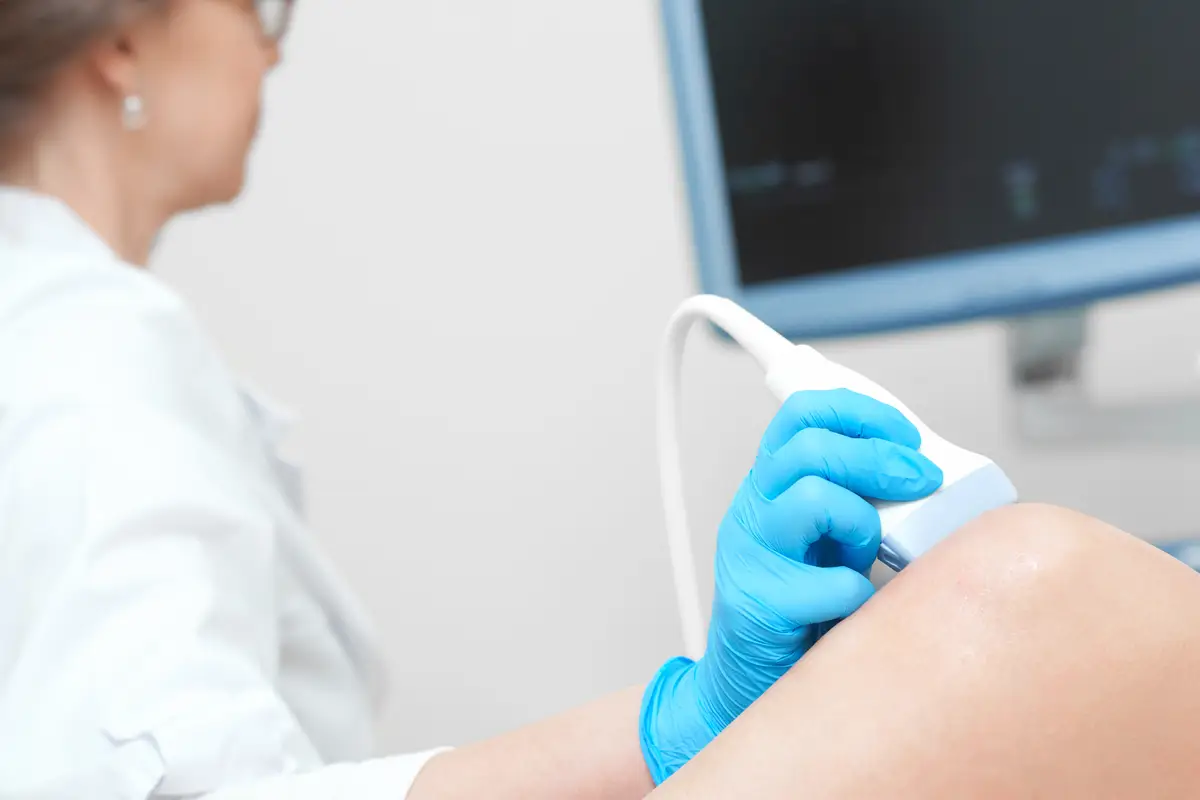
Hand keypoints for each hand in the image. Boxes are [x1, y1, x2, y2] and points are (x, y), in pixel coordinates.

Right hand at [639, 389, 943, 783]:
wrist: (746, 684)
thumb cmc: (800, 610)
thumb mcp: (830, 540)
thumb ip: (860, 501)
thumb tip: (927, 477)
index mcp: (771, 484)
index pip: (802, 413)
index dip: (859, 412)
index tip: (906, 435)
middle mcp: (753, 508)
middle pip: (812, 447)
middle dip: (880, 458)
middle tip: (921, 480)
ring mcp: (749, 553)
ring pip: (815, 498)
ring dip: (863, 523)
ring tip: (866, 555)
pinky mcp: (758, 601)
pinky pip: (833, 583)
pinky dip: (860, 596)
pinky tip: (853, 610)